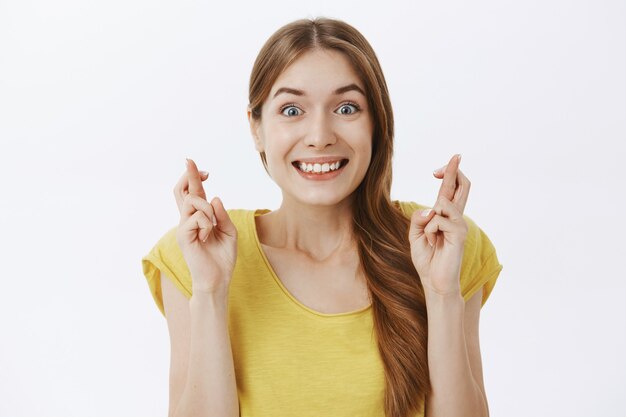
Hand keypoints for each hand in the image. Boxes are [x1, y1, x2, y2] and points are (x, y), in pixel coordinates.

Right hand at [174, 158, 237, 294]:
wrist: (217, 279)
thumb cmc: (223, 257)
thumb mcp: (229, 232)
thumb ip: (223, 215)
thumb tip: (214, 198)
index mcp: (199, 218)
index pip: (193, 193)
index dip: (195, 178)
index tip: (205, 171)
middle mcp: (188, 220)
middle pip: (181, 191)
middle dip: (188, 174)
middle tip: (191, 162)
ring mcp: (183, 227)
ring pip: (192, 201)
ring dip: (207, 209)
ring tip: (212, 227)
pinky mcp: (182, 235)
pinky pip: (197, 218)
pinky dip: (207, 224)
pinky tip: (206, 237)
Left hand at [408, 154, 470, 295]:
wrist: (434, 282)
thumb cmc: (427, 259)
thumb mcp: (416, 235)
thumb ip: (418, 219)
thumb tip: (430, 209)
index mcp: (445, 216)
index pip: (451, 189)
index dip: (451, 172)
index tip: (453, 159)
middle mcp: (456, 217)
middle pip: (462, 187)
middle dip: (454, 171)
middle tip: (455, 157)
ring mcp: (460, 225)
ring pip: (444, 203)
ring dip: (429, 218)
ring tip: (431, 236)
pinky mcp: (460, 234)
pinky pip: (439, 219)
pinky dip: (430, 229)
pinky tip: (434, 242)